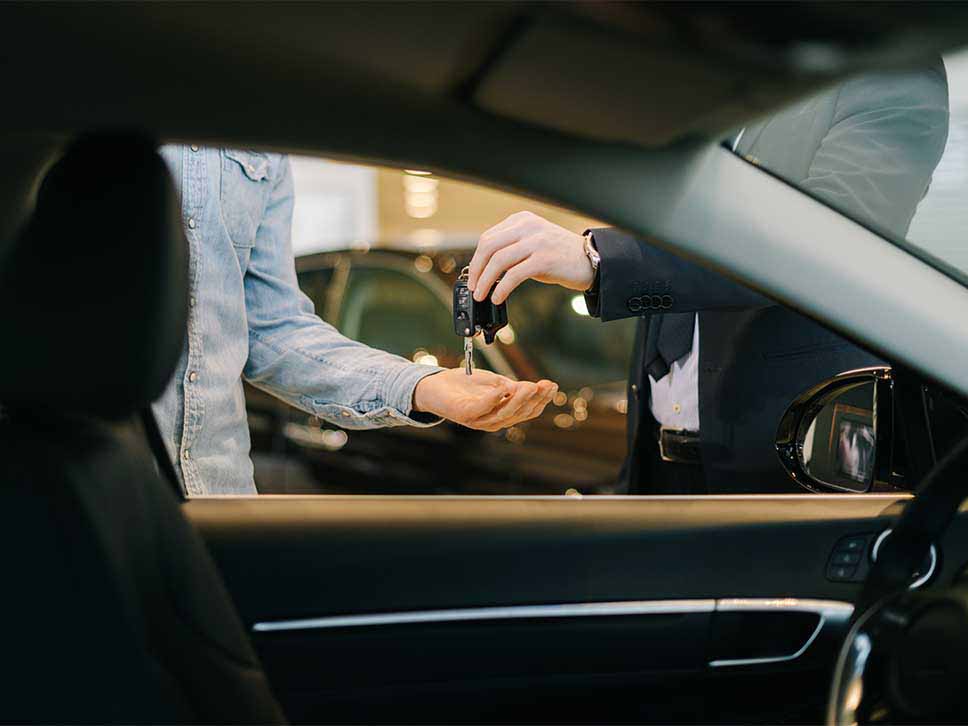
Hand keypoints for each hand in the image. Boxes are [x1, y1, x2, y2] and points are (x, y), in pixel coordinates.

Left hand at [413, 368, 557, 431]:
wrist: (434, 386)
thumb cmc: (464, 385)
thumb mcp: (494, 382)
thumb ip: (511, 387)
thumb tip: (532, 387)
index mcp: (503, 414)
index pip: (528, 410)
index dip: (542, 399)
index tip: (552, 385)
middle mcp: (493, 421)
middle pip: (520, 413)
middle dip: (534, 399)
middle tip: (543, 385)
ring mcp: (479, 420)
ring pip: (506, 413)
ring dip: (519, 399)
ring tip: (529, 386)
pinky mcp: (465, 415)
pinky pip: (484, 408)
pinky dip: (495, 398)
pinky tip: (504, 388)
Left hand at [467, 211, 593, 303]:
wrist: (590, 260)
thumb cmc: (560, 255)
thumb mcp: (532, 244)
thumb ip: (511, 249)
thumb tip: (484, 270)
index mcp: (522, 220)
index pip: (488, 237)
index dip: (476, 259)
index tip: (473, 276)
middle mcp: (528, 227)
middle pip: (489, 246)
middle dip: (476, 270)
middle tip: (474, 287)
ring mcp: (537, 242)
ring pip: (499, 261)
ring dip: (486, 281)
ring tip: (482, 295)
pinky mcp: (544, 259)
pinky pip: (514, 275)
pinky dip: (502, 288)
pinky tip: (498, 297)